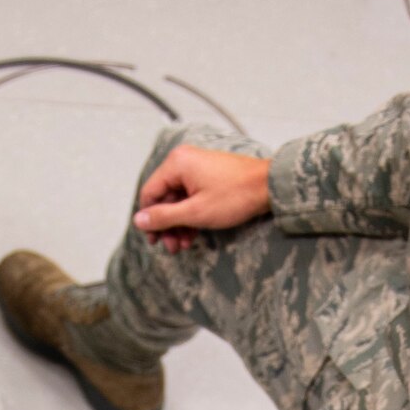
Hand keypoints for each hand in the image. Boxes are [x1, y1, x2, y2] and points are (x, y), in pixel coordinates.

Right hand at [133, 146, 271, 251]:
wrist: (270, 186)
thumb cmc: (236, 195)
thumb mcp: (195, 212)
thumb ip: (164, 217)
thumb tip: (138, 221)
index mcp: (176, 163)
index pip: (149, 193)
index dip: (149, 220)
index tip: (154, 240)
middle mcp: (184, 161)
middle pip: (164, 198)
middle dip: (167, 226)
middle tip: (172, 248)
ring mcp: (198, 168)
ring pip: (178, 200)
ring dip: (179, 224)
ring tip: (184, 245)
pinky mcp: (209, 175)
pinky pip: (192, 197)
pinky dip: (191, 216)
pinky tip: (194, 235)